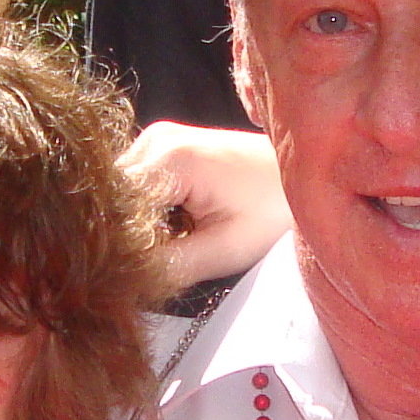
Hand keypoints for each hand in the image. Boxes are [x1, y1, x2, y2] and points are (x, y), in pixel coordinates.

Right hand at [124, 122, 286, 291]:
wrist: (308, 176)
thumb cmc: (275, 212)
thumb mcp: (223, 249)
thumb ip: (166, 265)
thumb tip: (117, 279)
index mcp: (169, 157)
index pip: (111, 208)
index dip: (116, 245)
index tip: (137, 272)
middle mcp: (155, 139)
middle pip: (111, 199)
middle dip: (125, 236)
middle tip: (158, 262)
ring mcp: (158, 139)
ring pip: (121, 195)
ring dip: (136, 225)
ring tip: (174, 243)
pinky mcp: (166, 148)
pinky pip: (137, 187)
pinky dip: (148, 214)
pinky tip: (176, 228)